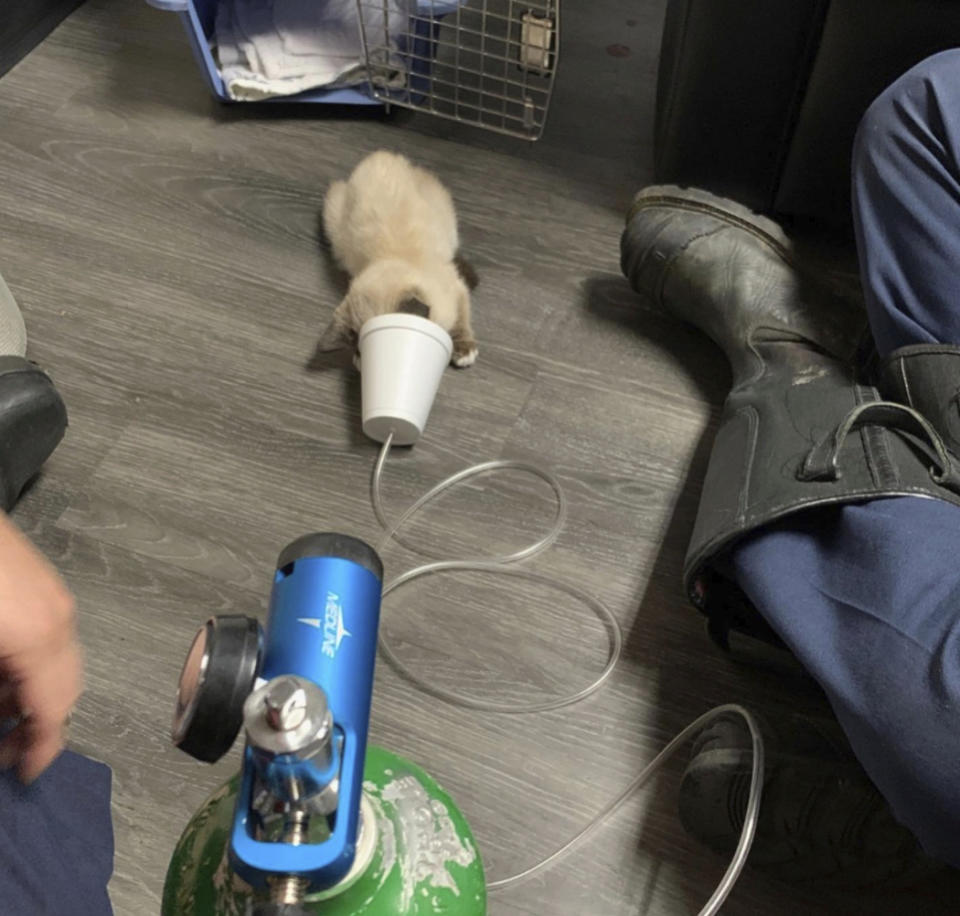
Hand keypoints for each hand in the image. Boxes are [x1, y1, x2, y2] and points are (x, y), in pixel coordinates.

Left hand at [0, 513, 81, 781]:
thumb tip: (2, 727)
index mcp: (40, 636)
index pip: (55, 710)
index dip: (40, 750)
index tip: (27, 777)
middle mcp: (58, 618)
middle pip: (65, 688)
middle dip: (34, 725)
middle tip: (5, 753)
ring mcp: (53, 598)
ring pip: (57, 663)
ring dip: (27, 696)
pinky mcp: (40, 584)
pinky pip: (46, 638)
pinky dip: (25, 667)